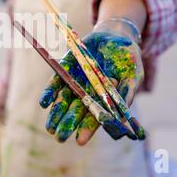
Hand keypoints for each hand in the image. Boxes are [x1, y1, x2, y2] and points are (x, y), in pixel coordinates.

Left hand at [39, 18, 143, 144]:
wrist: (114, 36)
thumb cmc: (127, 58)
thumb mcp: (132, 74)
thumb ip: (127, 93)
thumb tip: (125, 114)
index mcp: (104, 100)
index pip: (95, 117)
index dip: (88, 129)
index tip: (80, 141)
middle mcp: (87, 93)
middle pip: (76, 112)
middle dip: (68, 125)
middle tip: (59, 137)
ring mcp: (75, 81)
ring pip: (63, 101)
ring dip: (56, 114)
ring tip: (50, 127)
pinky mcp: (65, 69)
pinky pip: (55, 83)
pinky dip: (49, 93)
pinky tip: (43, 103)